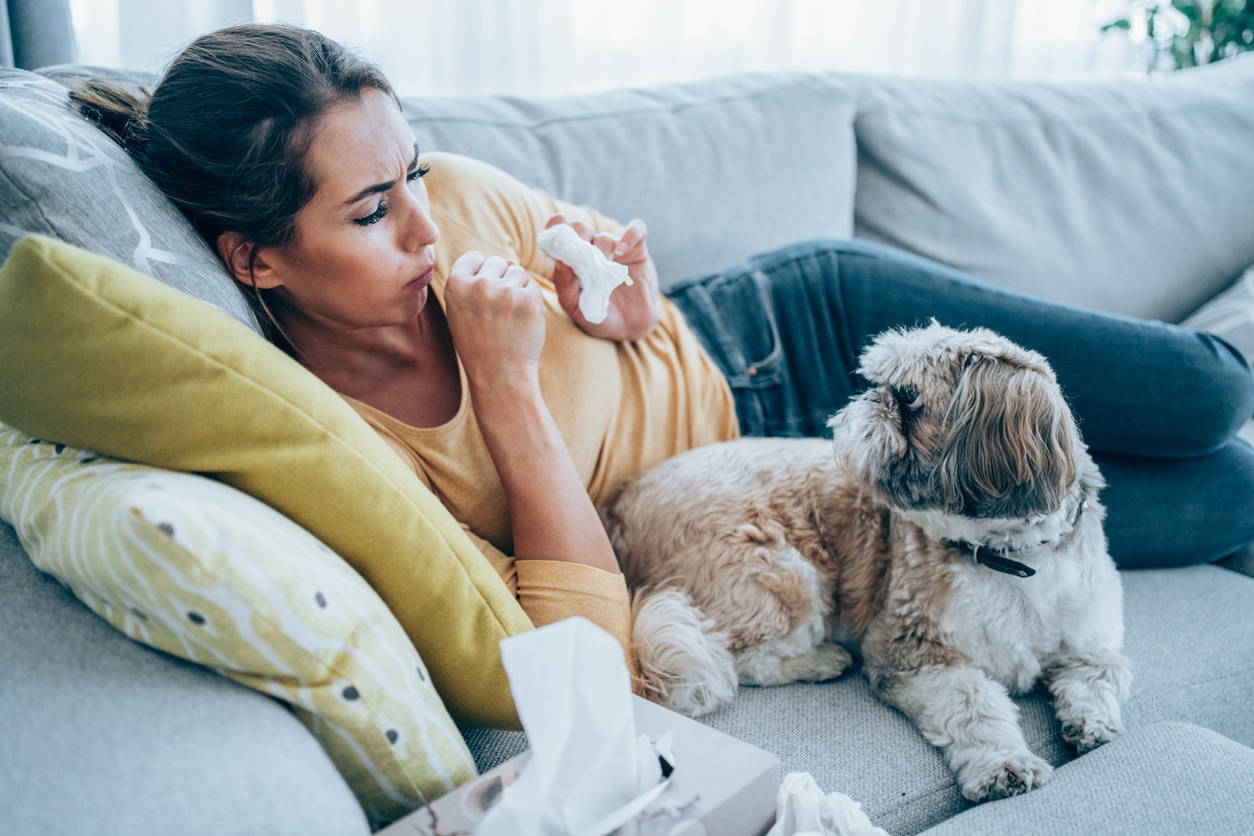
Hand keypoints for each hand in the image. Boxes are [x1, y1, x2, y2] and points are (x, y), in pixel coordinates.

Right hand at [443, 251, 545, 393]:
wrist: (499, 375)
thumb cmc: (479, 344)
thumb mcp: (460, 311)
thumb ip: (474, 281)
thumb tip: (509, 260)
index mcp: (455, 284)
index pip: (473, 257)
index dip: (479, 275)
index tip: (481, 298)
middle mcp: (479, 284)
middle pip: (497, 261)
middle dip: (500, 281)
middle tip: (496, 313)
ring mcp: (505, 291)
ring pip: (517, 271)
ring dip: (517, 289)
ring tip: (508, 317)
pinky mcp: (529, 300)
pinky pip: (533, 286)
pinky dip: (531, 300)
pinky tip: (521, 320)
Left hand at [545, 214, 660, 341]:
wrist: (629, 329)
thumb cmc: (598, 317)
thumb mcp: (575, 307)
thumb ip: (564, 285)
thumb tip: (559, 261)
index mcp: (572, 259)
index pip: (559, 231)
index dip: (555, 228)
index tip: (555, 241)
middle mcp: (591, 249)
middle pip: (580, 228)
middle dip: (577, 235)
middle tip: (579, 250)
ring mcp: (614, 249)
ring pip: (604, 236)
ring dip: (601, 248)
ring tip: (604, 266)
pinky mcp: (637, 250)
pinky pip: (636, 230)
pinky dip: (629, 236)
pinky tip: (621, 251)